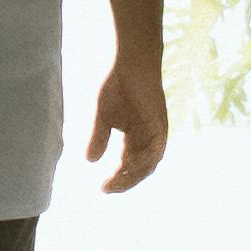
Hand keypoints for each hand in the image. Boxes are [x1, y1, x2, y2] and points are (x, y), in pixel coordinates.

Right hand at [86, 53, 168, 193]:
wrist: (129, 61)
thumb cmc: (115, 83)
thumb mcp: (102, 115)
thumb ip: (98, 137)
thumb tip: (89, 161)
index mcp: (133, 135)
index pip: (126, 163)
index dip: (116, 177)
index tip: (101, 188)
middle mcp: (146, 137)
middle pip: (138, 168)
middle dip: (123, 181)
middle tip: (106, 189)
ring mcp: (155, 132)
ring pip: (148, 164)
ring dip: (133, 176)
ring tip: (114, 183)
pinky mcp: (160, 125)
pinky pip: (155, 151)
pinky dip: (144, 162)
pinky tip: (128, 168)